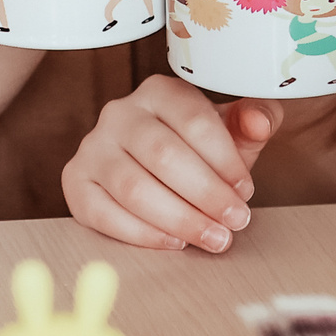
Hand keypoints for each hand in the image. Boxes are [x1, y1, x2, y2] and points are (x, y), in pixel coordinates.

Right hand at [63, 76, 281, 251]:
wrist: (157, 168)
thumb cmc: (199, 150)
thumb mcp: (232, 132)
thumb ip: (254, 121)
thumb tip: (259, 122)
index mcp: (159, 91)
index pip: (193, 120)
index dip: (224, 159)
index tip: (246, 190)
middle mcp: (119, 113)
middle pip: (162, 154)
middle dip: (205, 194)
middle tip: (235, 222)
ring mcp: (92, 146)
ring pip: (132, 187)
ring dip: (178, 219)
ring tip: (213, 238)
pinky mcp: (76, 181)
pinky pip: (102, 212)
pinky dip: (142, 234)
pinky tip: (174, 243)